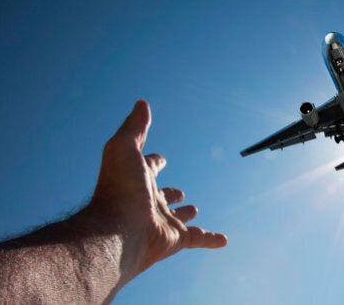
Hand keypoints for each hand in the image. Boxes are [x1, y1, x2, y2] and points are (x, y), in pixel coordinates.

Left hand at [84, 100, 226, 276]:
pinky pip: (198, 239)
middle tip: (179, 191)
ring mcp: (163, 222)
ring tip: (195, 209)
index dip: (153, 161)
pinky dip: (212, 239)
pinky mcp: (176, 239)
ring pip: (179, 217)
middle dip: (170, 193)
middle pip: (163, 196)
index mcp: (137, 180)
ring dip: (186, 214)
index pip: (147, 168)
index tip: (160, 158)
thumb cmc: (119, 189)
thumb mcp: (124, 148)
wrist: (119, 232)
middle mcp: (149, 202)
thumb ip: (135, 127)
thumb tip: (141, 102)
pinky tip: (224, 240)